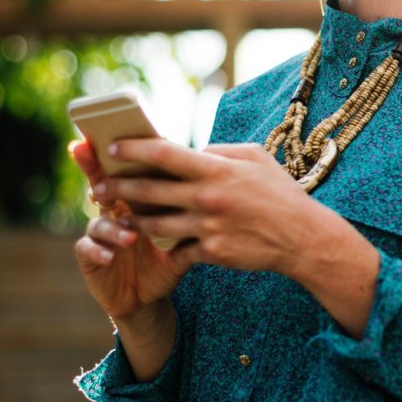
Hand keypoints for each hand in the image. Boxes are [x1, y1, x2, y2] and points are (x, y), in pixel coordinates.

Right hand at [69, 140, 189, 320]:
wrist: (149, 296)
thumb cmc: (168, 258)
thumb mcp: (183, 233)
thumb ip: (192, 208)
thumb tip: (216, 179)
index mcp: (136, 199)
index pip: (128, 171)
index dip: (120, 154)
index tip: (116, 136)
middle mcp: (113, 210)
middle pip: (101, 184)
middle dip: (95, 171)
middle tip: (94, 162)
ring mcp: (99, 232)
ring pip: (98, 220)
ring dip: (113, 226)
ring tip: (130, 236)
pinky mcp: (90, 256)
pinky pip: (87, 249)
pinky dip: (98, 250)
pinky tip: (110, 256)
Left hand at [88, 140, 316, 273]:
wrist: (302, 237)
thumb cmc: (279, 192)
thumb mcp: (255, 157)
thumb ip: (220, 152)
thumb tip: (193, 151)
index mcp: (215, 169)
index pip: (163, 153)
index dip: (133, 149)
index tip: (112, 148)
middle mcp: (207, 197)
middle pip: (148, 191)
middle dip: (117, 188)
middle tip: (98, 187)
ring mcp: (207, 227)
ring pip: (154, 224)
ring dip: (132, 220)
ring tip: (118, 217)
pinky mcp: (211, 253)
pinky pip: (178, 249)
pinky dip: (166, 245)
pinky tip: (155, 243)